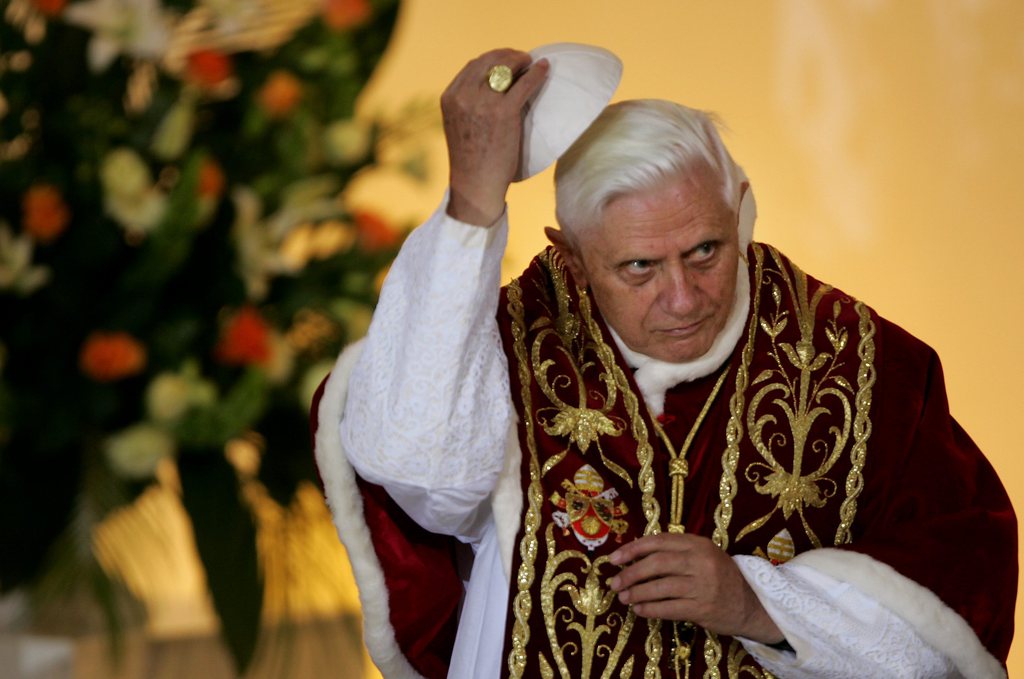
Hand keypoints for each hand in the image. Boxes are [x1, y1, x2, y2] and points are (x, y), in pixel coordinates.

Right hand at [441, 48, 548, 225]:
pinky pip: (524, 83)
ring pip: (506, 67)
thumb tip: (489, 92)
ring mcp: (483, 102)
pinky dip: (537, 73)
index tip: (504, 60)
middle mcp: (463, 96)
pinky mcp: (504, 112)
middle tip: (522, 59)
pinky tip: (544, 69)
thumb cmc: (471, 161)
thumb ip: (467, 106)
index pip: (472, 66)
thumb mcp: (460, 126)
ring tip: (532, 63)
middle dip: (507, 55)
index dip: (491, 59)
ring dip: (521, 60)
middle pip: (489, 60)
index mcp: (450, 98)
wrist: (475, 185)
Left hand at [608, 533, 783, 643]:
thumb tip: (633, 556)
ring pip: (660, 587)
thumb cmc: (719, 577)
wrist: (751, 604)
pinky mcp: (703, 608)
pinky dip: (650, 609)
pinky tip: (639, 610)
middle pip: (656, 563)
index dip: (633, 549)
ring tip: (623, 598)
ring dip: (637, 593)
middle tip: (614, 583)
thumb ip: (675, 552)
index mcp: (698, 543)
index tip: (614, 559)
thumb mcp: (702, 555)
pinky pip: (668, 608)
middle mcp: (701, 561)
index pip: (658, 541)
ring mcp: (703, 586)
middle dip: (631, 573)